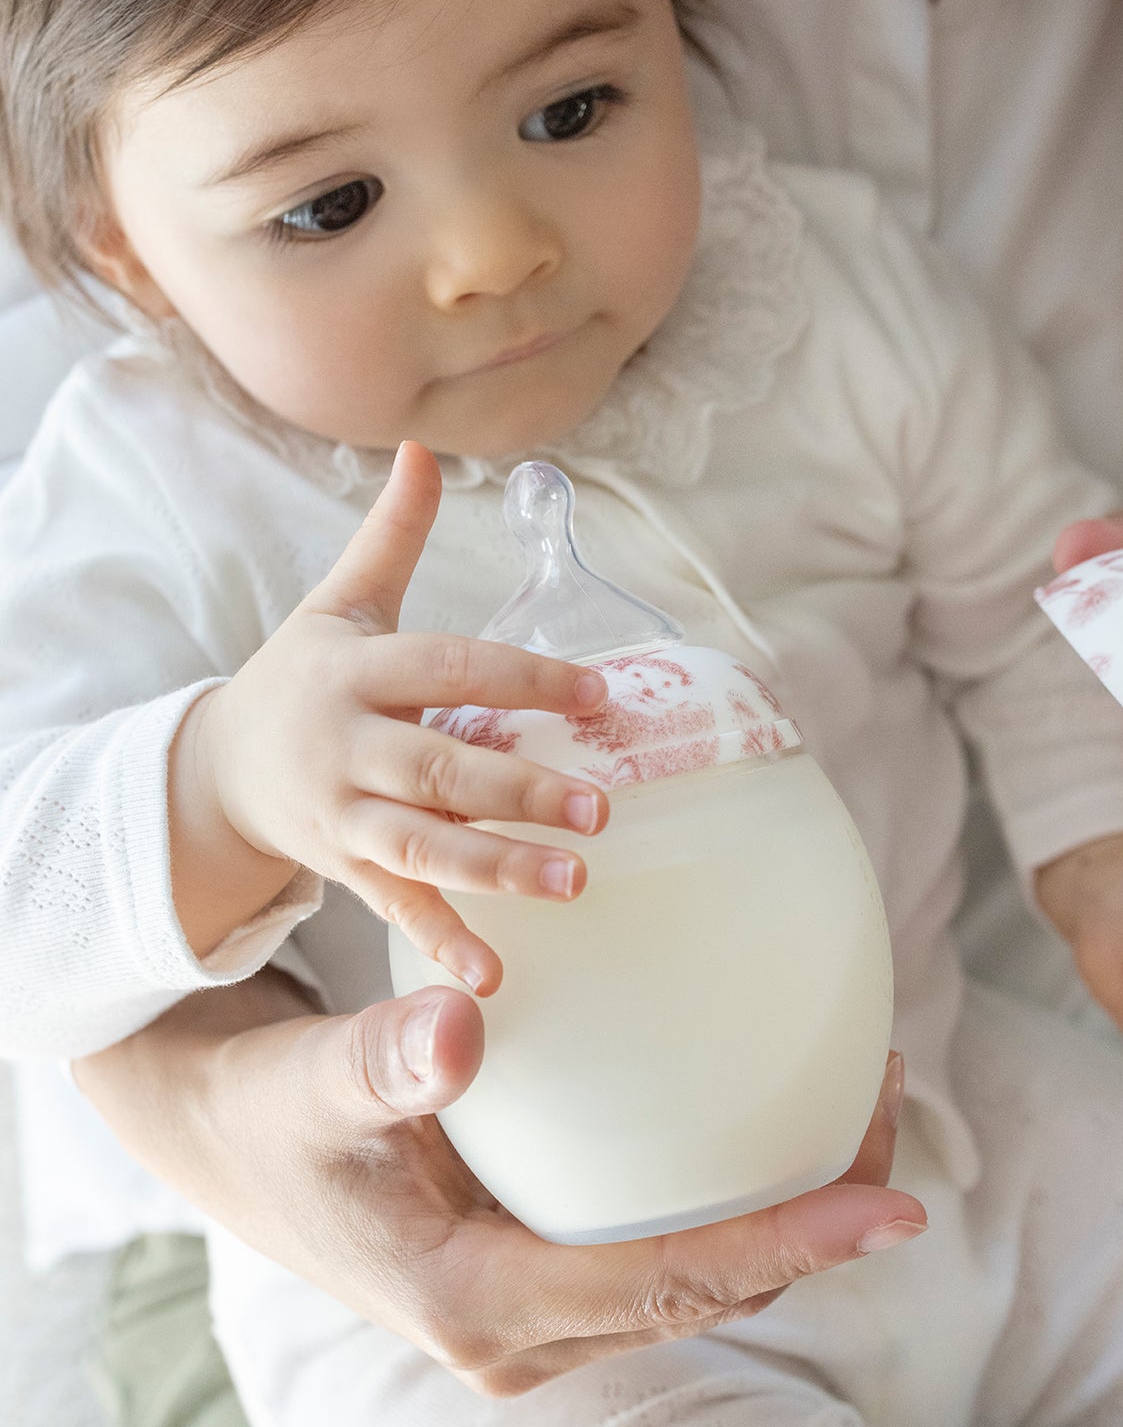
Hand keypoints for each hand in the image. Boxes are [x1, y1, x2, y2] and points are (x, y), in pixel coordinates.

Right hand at [72, 972, 927, 1397]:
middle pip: (706, 1295)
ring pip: (696, 1282)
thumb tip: (462, 1023)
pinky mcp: (542, 1281)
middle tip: (889, 1109)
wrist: (233, 1146)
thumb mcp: (310, 1080)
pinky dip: (731, 1196)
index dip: (785, 1250)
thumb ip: (381, 1062)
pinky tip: (767, 1109)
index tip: (893, 1208)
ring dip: (787, 1212)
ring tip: (859, 1101)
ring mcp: (537, 1318)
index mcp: (476, 1305)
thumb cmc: (273, 1113)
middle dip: (816, 1228)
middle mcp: (521, 1334)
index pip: (662, 1285)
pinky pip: (664, 1250)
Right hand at [170, 441, 610, 990]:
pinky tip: (494, 978)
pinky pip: (394, 908)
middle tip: (601, 807)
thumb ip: (391, 534)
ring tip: (575, 880)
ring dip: (496, 869)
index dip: (521, 681)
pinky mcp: (342, 869)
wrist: (218, 767)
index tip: (597, 695)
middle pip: (436, 769)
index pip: (448, 669)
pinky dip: (441, 942)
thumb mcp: (338, 602)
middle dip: (518, 791)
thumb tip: (424, 448)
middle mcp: (344, 746)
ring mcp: (340, 815)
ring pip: (419, 846)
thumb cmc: (301, 675)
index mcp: (353, 670)